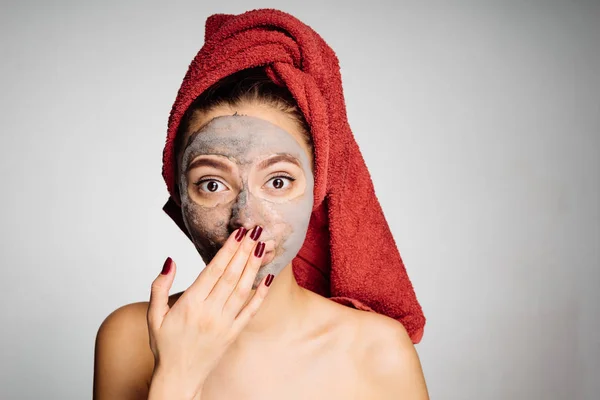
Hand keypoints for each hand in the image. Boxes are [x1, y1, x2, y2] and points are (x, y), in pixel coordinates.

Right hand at [146, 226, 271, 398]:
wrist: (179, 378)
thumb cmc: (165, 346)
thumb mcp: (154, 316)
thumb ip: (159, 287)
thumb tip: (170, 261)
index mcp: (190, 304)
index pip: (213, 270)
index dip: (228, 249)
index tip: (238, 233)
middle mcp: (210, 312)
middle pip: (231, 275)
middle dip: (245, 250)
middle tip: (256, 230)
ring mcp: (224, 323)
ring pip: (242, 289)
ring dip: (254, 266)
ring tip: (263, 246)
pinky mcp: (234, 333)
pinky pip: (250, 310)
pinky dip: (260, 294)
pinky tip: (268, 278)